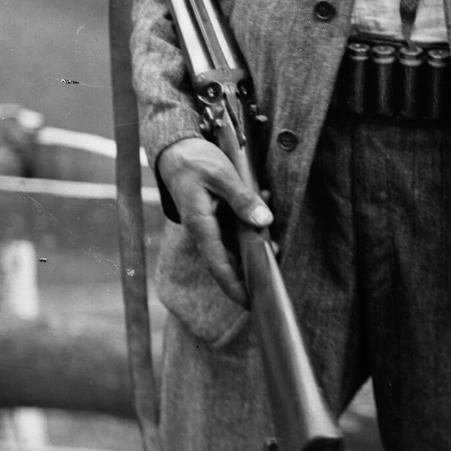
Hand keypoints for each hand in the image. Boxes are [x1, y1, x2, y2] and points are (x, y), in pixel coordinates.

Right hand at [158, 134, 271, 306]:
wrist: (176, 148)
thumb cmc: (195, 161)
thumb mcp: (221, 175)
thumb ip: (243, 199)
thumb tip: (264, 222)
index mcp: (201, 225)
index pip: (219, 265)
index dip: (234, 286)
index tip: (249, 303)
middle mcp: (204, 230)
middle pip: (229, 261)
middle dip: (251, 270)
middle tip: (273, 277)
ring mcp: (209, 225)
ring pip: (234, 245)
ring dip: (254, 246)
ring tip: (275, 246)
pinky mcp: (214, 216)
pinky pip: (234, 229)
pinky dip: (250, 227)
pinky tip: (265, 215)